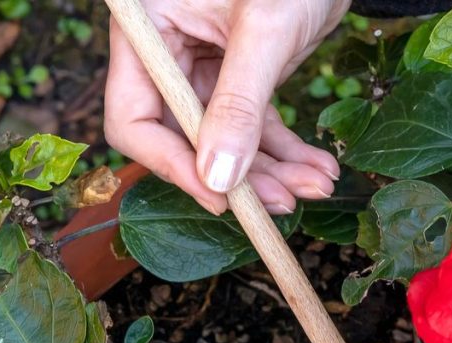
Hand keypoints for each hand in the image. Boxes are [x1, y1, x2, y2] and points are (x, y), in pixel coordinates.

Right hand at [105, 0, 349, 214]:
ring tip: (316, 186)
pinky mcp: (242, 81)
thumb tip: (217, 178)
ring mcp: (205, 71)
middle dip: (236, 177)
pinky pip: (256, 129)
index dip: (171, 164)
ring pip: (226, 143)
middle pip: (184, 141)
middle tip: (282, 203)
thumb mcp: (264, 30)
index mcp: (150, 31)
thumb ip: (239, 103)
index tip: (218, 196)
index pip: (134, 118)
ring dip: (270, 173)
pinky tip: (317, 168)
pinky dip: (286, 153)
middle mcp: (170, 56)